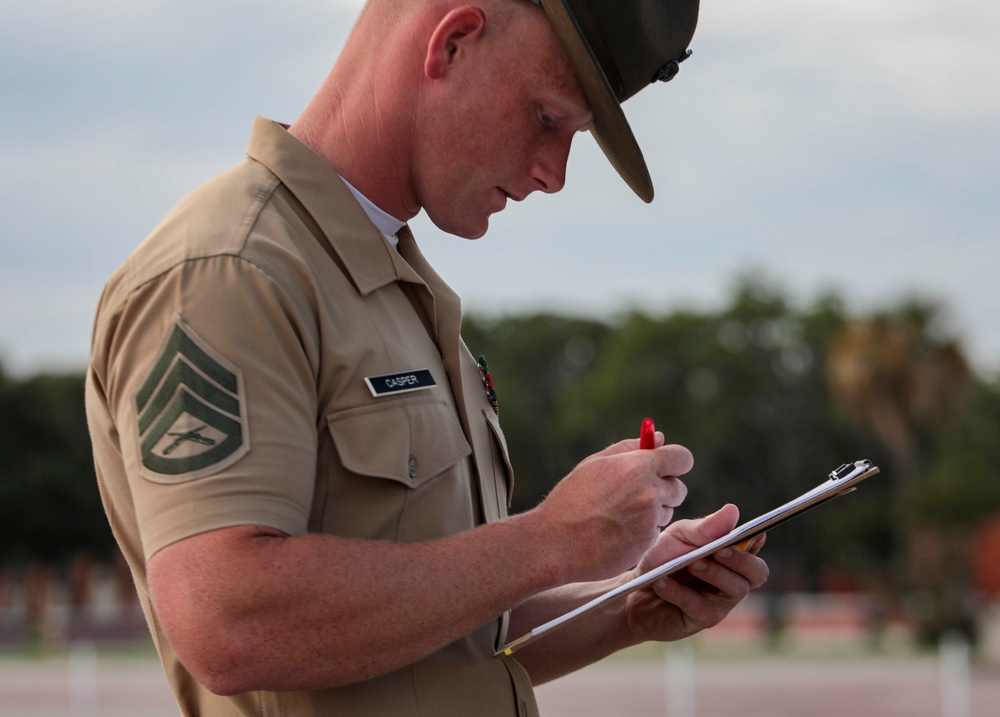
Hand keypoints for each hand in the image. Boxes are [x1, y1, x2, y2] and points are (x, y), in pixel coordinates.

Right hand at [531, 433, 691, 583]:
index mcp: (637, 467)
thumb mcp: (595, 464)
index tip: (667, 466)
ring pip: (666, 512)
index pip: (681, 458)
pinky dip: (641, 532)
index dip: (675, 461)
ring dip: (652, 512)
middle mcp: (650, 493)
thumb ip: (629, 448)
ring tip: (618, 515)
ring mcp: (650, 521)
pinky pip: (654, 532)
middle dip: (664, 489)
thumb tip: (659, 438)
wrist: (555, 543)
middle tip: (637, 493)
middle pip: (678, 488)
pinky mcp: (647, 544)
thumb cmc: (571, 499)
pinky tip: (615, 532)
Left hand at [623, 504, 768, 643]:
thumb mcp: (678, 537)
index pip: (754, 546)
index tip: (751, 532)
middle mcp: (733, 578)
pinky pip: (700, 607)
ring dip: (714, 574)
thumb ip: (704, 528)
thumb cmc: (662, 559)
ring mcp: (721, 601)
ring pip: (736, 589)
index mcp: (730, 554)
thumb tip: (733, 511)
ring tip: (691, 564)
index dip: (756, 540)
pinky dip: (680, 593)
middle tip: (720, 550)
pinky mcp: (704, 619)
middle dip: (741, 560)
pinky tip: (662, 582)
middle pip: (757, 572)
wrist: (635, 591)